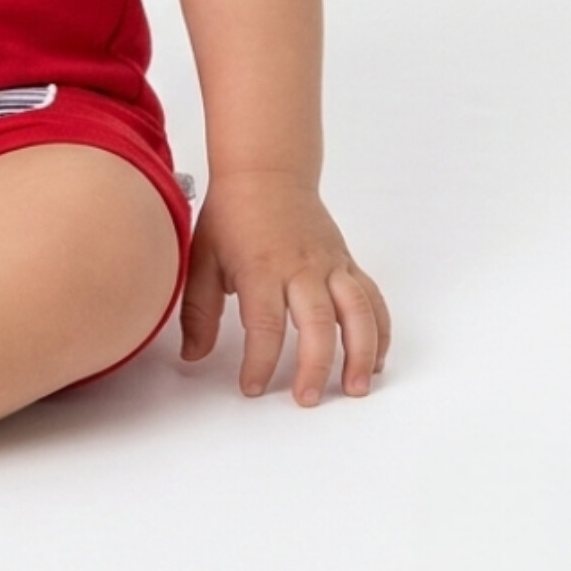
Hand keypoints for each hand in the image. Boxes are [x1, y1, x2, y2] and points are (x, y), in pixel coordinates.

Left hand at [179, 172, 389, 404]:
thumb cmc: (232, 215)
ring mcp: (329, 265)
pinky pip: (372, 299)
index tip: (252, 388)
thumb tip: (191, 355)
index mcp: (261, 268)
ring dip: (360, 352)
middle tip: (306, 399)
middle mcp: (301, 268)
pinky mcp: (347, 263)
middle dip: (315, 366)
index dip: (261, 362)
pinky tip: (375, 359)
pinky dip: (379, 331)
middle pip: (317, 323)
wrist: (265, 172)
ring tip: (356, 387)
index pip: (265, 325)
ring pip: (357, 311)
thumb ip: (199, 311)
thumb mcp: (203, 259)